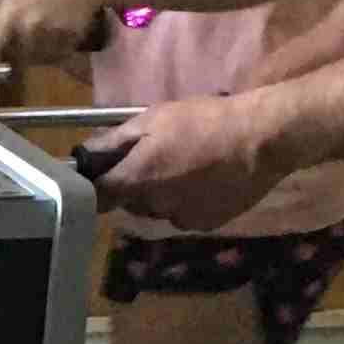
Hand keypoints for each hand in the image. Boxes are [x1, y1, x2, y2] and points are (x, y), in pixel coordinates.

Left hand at [75, 90, 286, 230]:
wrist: (260, 140)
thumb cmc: (203, 121)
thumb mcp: (153, 118)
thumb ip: (114, 141)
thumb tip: (83, 155)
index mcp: (136, 180)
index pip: (98, 196)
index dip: (95, 185)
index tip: (100, 173)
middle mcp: (154, 208)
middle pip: (130, 201)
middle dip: (136, 183)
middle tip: (157, 155)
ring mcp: (181, 220)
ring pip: (159, 209)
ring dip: (162, 193)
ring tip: (187, 165)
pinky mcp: (206, 225)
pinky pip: (185, 214)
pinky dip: (188, 201)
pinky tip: (206, 179)